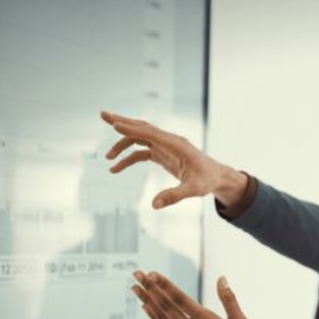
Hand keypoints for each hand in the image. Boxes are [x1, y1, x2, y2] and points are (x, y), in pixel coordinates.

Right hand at [100, 111, 247, 209]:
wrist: (216, 177)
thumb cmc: (207, 180)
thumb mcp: (193, 190)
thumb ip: (174, 196)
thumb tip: (154, 205)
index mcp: (176, 144)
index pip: (150, 133)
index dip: (132, 128)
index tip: (114, 124)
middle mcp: (168, 141)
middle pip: (141, 127)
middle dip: (122, 121)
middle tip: (102, 114)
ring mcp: (164, 146)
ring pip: (139, 138)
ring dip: (122, 145)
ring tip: (107, 158)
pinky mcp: (162, 154)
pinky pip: (141, 153)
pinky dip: (128, 159)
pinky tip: (115, 169)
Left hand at [132, 271, 253, 318]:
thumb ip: (229, 299)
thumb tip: (221, 279)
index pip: (180, 299)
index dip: (165, 285)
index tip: (153, 274)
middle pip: (166, 306)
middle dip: (150, 288)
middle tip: (137, 274)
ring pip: (161, 317)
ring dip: (147, 301)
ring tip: (135, 288)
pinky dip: (153, 317)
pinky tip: (146, 307)